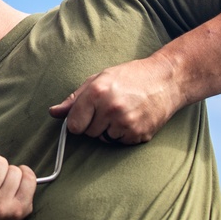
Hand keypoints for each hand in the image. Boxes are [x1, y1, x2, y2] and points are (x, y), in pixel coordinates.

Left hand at [48, 57, 182, 144]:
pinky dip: (124, 134)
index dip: (78, 121)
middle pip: (88, 133)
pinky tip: (133, 118)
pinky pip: (121, 142)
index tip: (85, 116)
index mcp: (97, 92)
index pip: (73, 125)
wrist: (166, 80)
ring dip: (109, 130)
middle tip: (110, 108)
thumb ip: (74, 99)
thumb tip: (53, 112)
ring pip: (104, 139)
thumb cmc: (131, 77)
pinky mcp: (139, 134)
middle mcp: (111, 109)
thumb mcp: (99, 79)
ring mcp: (126, 123)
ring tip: (123, 111)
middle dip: (95, 124)